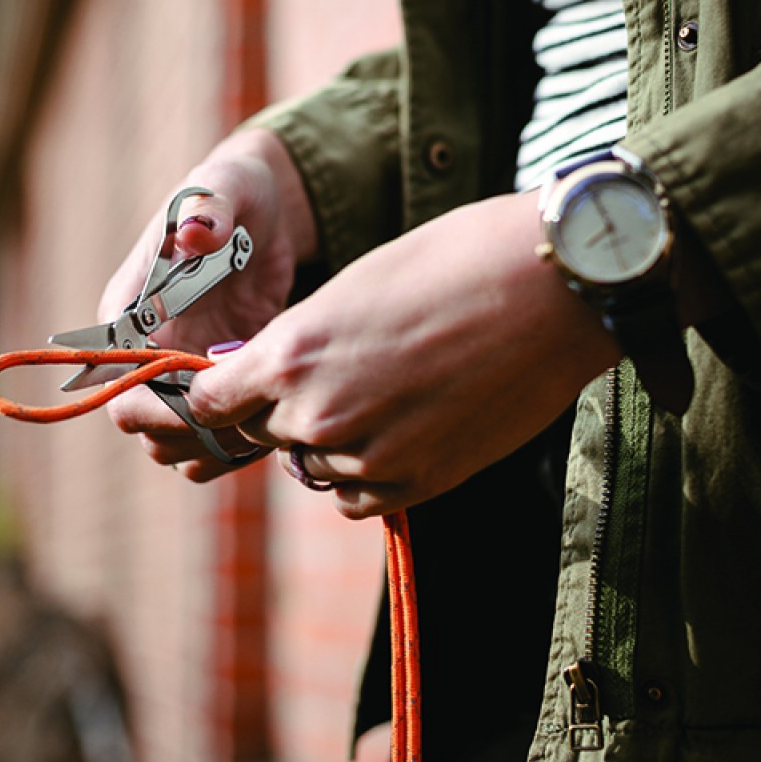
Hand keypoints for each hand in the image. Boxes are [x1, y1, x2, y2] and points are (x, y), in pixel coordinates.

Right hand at [102, 128, 316, 478]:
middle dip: (185, 431)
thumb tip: (197, 233)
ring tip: (263, 426)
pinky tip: (278, 426)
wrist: (262, 210)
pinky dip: (238, 443)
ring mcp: (180, 372)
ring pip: (174, 441)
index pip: (114, 380)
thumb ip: (207, 212)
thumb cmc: (232, 192)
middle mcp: (145, 350)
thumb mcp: (222, 193)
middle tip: (242, 419)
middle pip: (140, 422)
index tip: (205, 397)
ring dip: (212, 445)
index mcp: (128, 310)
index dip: (152, 402)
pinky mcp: (217, 384)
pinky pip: (213, 436)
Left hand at [185, 191, 620, 517]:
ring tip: (382, 393)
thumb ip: (301, 341)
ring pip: (310, 466)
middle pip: (262, 431)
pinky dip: (362, 474)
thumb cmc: (453, 263)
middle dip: (280, 408)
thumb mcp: (352, 290)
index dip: (219, 393)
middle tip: (333, 373)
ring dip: (327, 441)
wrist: (550, 290)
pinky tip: (396, 432)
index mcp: (289, 353)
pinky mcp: (417, 483)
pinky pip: (354, 498)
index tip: (232, 386)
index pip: (211, 402)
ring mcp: (367, 455)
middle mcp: (316, 414)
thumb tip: (270, 372)